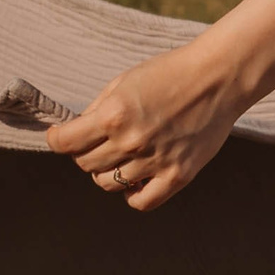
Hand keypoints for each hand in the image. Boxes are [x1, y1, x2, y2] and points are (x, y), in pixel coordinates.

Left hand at [46, 41, 242, 211]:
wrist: (218, 78)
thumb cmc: (170, 73)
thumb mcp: (124, 81)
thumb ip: (97, 109)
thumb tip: (74, 132)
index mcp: (113, 115)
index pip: (65, 142)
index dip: (57, 139)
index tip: (59, 137)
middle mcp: (130, 142)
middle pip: (85, 165)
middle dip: (83, 154)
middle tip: (96, 143)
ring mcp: (155, 162)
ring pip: (108, 184)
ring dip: (106, 172)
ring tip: (119, 158)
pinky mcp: (178, 175)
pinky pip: (142, 201)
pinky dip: (131, 195)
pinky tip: (135, 180)